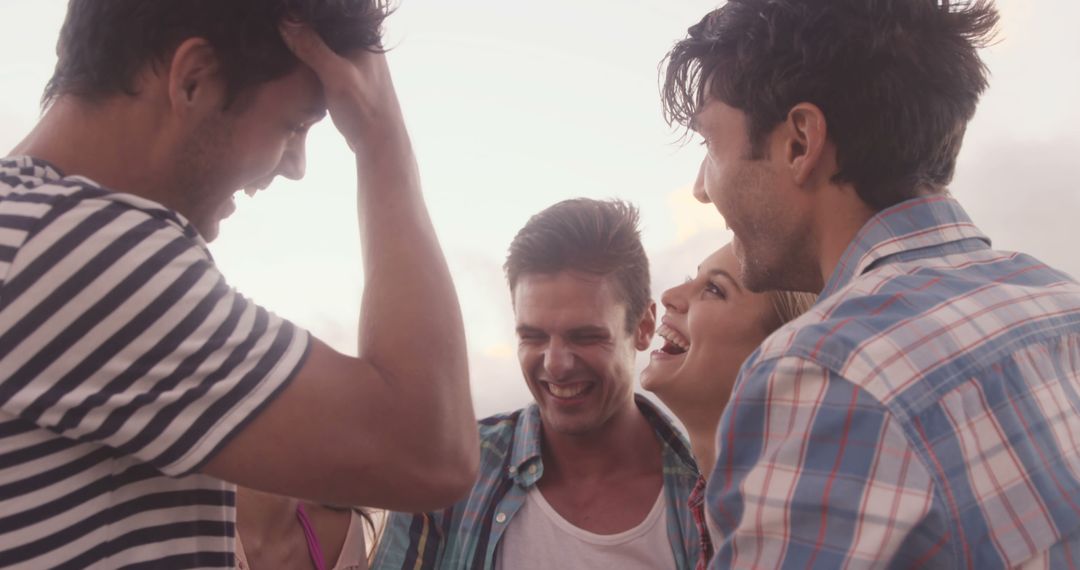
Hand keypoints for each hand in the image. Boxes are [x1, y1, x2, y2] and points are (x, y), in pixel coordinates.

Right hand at [279, 22, 403, 151]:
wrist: (379, 142)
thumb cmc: (364, 108)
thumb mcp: (335, 75)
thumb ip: (312, 47)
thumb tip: (286, 20)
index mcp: (366, 38)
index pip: (333, 15)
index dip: (309, 14)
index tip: (285, 13)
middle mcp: (363, 46)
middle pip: (327, 28)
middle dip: (305, 27)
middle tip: (278, 24)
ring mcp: (355, 62)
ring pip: (325, 44)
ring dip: (305, 43)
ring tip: (280, 36)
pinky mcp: (347, 77)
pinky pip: (325, 60)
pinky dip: (310, 59)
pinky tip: (291, 59)